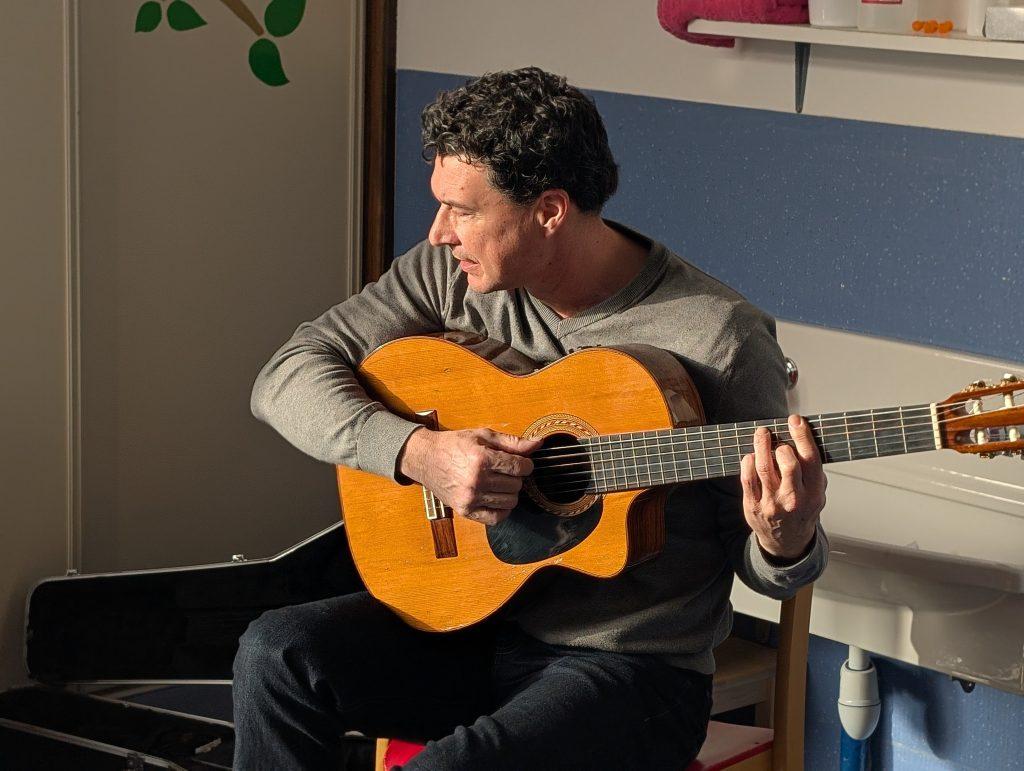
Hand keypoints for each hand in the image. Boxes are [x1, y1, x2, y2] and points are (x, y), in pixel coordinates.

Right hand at [398, 427, 542, 525]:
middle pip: (516, 485)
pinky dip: (502, 510)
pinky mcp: (465, 511)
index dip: (526, 464)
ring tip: (500, 483)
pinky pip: (496, 518)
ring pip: (510, 502)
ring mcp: (470, 498)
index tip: (521, 462)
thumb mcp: (483, 436)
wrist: (425, 459)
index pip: (520, 467)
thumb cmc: (454, 445)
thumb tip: (538, 444)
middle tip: (506, 471)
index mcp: (482, 459)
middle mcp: (476, 481)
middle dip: (516, 477)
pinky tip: (497, 498)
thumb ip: (512, 442)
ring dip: (510, 493)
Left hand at [740, 415, 826, 561]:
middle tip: (775, 434)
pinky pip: (747, 479)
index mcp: (814, 493)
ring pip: (764, 468)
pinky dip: (748, 463)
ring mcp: (772, 503)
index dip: (802, 436)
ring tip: (761, 434)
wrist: (787, 541)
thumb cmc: (801, 510)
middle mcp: (794, 499)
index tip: (796, 420)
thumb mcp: (816, 493)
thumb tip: (802, 439)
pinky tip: (751, 455)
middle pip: (788, 463)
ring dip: (761, 446)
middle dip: (780, 444)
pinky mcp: (753, 506)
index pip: (810, 459)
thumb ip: (812, 471)